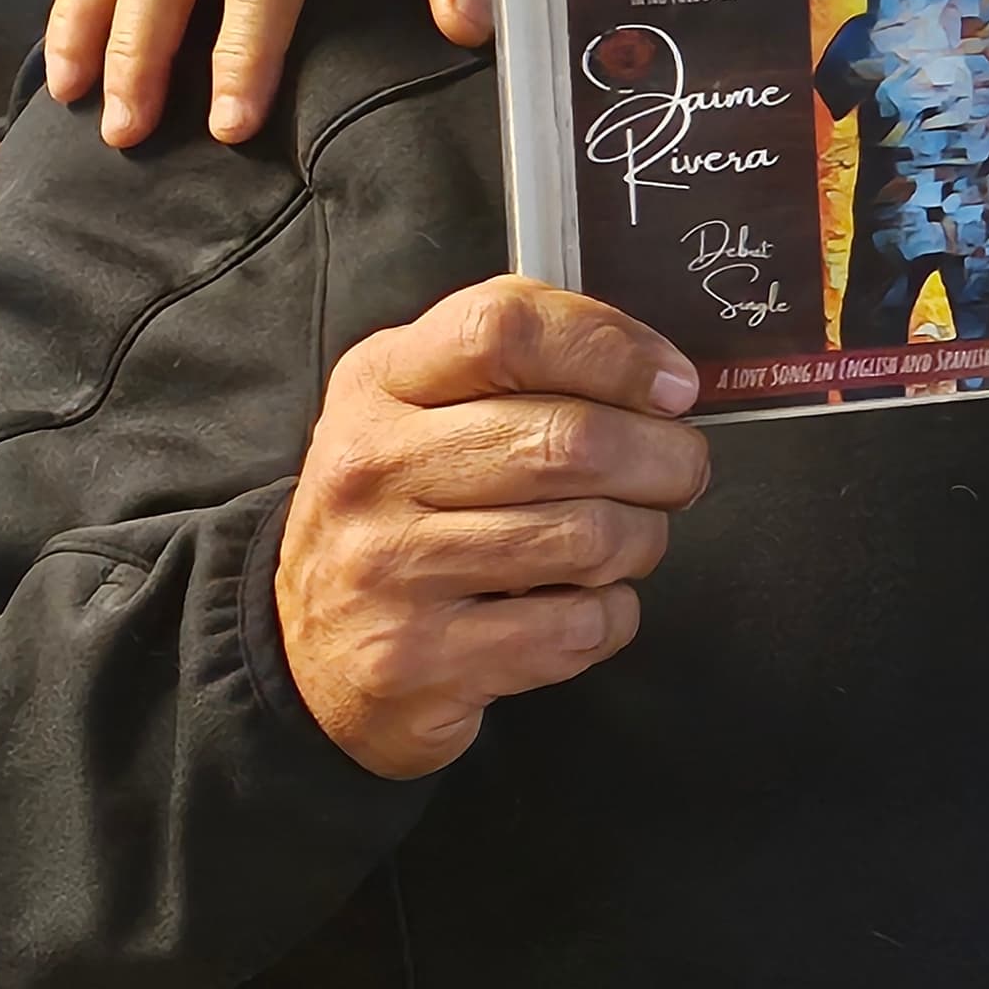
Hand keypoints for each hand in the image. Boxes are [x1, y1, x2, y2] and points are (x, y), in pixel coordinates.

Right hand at [277, 279, 707, 780]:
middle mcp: (372, 468)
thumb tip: (665, 381)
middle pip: (572, 440)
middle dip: (665, 458)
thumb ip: (528, 367)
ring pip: (590, 537)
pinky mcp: (416, 661)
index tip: (672, 385)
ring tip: (625, 540)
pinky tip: (581, 607)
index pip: (505, 328)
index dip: (614, 349)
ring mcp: (388, 569)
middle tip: (679, 472)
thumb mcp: (427, 407)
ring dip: (642, 540)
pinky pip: (575, 628)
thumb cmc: (402, 511)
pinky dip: (611, 616)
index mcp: (382, 382)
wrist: (309, 651)